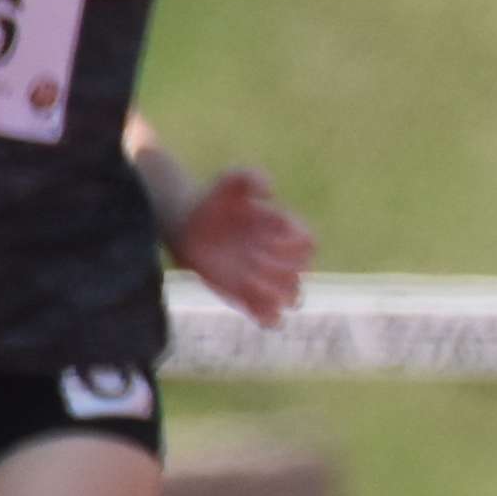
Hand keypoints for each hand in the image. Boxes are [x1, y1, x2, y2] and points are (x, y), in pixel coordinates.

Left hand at [165, 169, 311, 322]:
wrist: (188, 223)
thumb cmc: (214, 200)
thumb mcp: (229, 181)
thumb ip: (249, 177)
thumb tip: (270, 190)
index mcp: (285, 231)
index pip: (307, 244)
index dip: (292, 246)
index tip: (265, 241)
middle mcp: (281, 257)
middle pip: (301, 274)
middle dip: (280, 272)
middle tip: (252, 262)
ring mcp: (266, 278)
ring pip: (290, 297)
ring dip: (277, 296)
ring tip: (250, 286)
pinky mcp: (248, 296)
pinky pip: (270, 315)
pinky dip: (269, 318)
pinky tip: (258, 314)